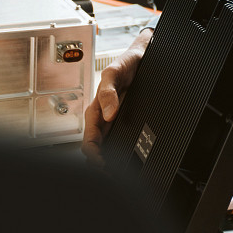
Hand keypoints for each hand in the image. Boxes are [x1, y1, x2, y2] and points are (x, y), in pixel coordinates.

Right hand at [81, 27, 152, 165]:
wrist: (143, 56)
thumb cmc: (126, 62)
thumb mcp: (115, 72)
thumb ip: (108, 92)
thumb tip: (109, 114)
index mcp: (95, 110)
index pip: (89, 140)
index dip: (94, 155)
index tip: (102, 165)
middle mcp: (103, 118)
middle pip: (97, 148)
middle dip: (100, 164)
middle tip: (111, 176)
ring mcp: (114, 121)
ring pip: (108, 147)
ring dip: (110, 161)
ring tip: (119, 174)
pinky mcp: (127, 120)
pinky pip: (121, 140)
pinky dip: (121, 153)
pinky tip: (128, 161)